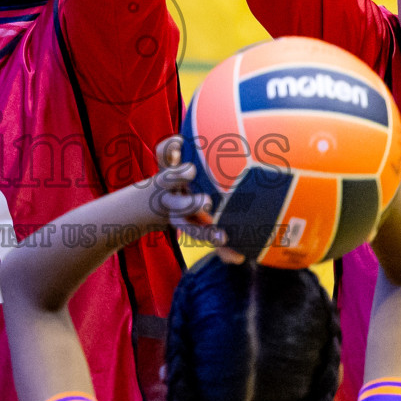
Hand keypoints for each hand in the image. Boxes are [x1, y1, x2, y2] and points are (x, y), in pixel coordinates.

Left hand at [150, 136, 239, 258]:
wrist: (161, 191)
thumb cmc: (193, 211)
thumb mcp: (205, 226)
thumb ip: (222, 243)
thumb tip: (239, 259)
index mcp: (184, 218)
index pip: (194, 229)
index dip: (208, 234)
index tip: (224, 237)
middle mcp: (175, 200)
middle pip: (177, 206)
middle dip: (191, 206)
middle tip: (206, 203)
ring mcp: (170, 180)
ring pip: (167, 179)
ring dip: (178, 176)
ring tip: (190, 171)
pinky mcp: (167, 161)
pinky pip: (164, 153)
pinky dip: (170, 147)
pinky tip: (182, 141)